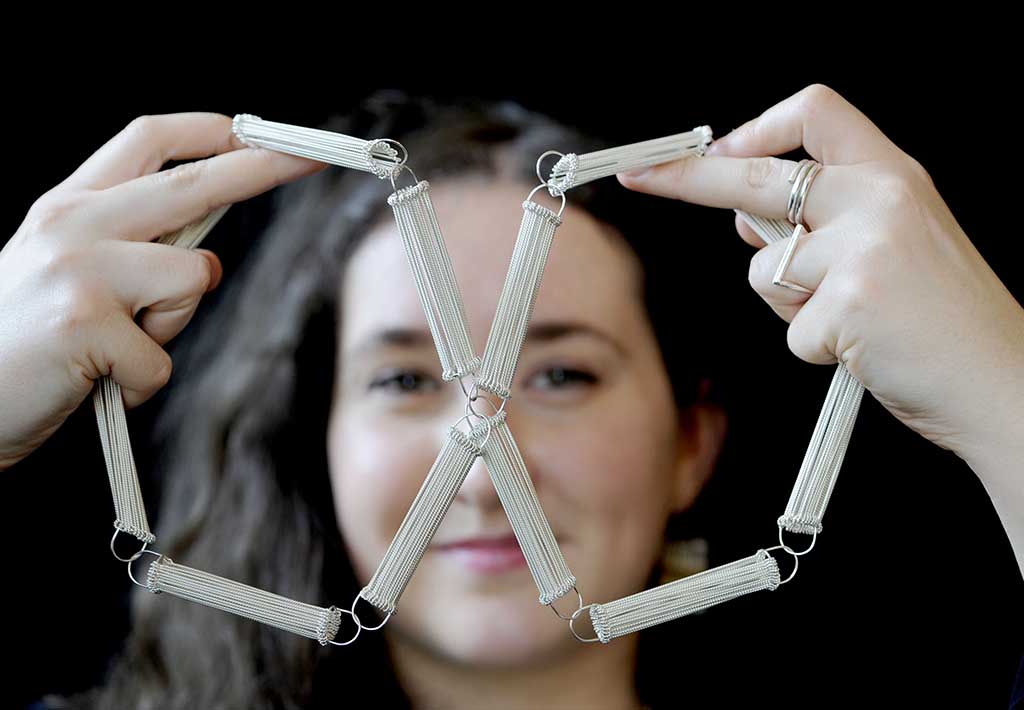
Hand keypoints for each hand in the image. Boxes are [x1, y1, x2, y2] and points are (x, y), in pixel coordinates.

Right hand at [0, 112, 326, 470]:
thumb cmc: (16, 346)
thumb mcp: (59, 272)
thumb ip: (124, 247)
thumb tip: (206, 252)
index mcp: (66, 205)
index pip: (147, 141)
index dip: (210, 132)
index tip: (257, 130)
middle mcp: (72, 223)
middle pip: (193, 184)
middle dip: (264, 168)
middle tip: (314, 155)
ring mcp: (78, 269)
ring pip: (193, 279)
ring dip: (169, 326)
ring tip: (110, 348)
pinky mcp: (84, 324)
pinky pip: (162, 360)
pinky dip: (141, 385)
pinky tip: (94, 383)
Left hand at [616, 84, 1023, 465]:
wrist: (1002, 381)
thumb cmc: (945, 319)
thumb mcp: (899, 242)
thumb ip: (829, 219)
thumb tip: (745, 219)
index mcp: (893, 175)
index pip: (815, 113)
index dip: (756, 128)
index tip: (716, 149)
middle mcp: (878, 198)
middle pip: (756, 177)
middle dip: (686, 177)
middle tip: (639, 175)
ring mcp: (862, 248)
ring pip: (763, 270)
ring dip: (786, 303)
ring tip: (850, 319)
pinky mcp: (848, 303)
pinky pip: (788, 329)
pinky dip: (812, 347)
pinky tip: (859, 348)